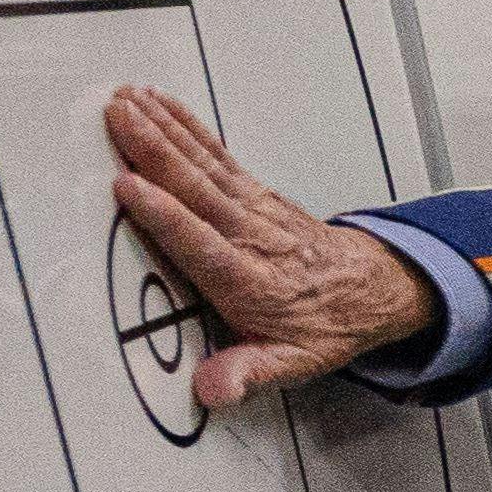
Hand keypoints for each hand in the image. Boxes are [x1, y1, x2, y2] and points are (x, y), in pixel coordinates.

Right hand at [103, 85, 434, 404]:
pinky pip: (216, 155)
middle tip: (117, 118)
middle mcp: (251, 237)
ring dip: (164, 130)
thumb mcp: (294, 364)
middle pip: (197, 191)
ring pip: (204, 165)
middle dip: (156, 153)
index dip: (166, 217)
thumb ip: (250, 374)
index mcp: (251, 282)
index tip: (129, 188)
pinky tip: (158, 104)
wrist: (374, 290)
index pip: (203, 246)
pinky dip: (188, 127)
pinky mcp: (254, 192)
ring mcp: (254, 209)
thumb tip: (213, 391)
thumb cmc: (324, 326)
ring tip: (126, 100)